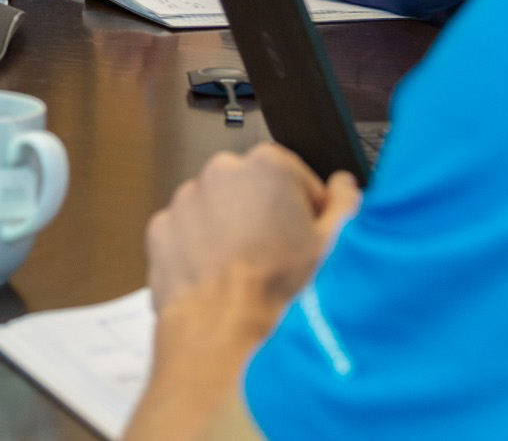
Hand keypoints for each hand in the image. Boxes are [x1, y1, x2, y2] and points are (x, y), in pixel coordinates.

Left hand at [145, 143, 360, 315]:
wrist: (227, 341)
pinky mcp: (161, 230)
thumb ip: (346, 206)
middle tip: (280, 261)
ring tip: (249, 277)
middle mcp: (222, 172)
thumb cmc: (285, 296)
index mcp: (268, 167)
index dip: (306, 210)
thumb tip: (344, 188)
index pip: (295, 176)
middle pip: (252, 189)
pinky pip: (186, 234)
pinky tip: (219, 282)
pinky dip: (199, 251)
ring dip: (230, 232)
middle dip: (265, 217)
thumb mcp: (336, 249)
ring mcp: (186, 199)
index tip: (309, 237)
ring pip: (216, 210)